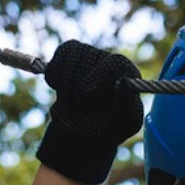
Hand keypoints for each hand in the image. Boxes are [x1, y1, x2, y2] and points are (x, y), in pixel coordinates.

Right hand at [36, 41, 143, 184]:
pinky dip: (55, 73)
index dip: (97, 76)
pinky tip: (61, 89)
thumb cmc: (105, 130)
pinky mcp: (73, 53)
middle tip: (79, 106)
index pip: (116, 62)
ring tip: (73, 101)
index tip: (83, 97)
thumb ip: (128, 105)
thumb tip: (125, 81)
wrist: (79, 132)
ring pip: (73, 55)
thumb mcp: (122, 125)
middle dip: (77, 86)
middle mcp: (111, 61)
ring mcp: (91, 54)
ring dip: (66, 83)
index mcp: (129, 75)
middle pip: (90, 57)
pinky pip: (62, 52)